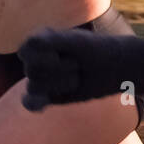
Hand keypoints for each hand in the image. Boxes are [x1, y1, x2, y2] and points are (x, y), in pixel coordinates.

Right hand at [18, 28, 143, 111]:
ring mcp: (43, 77)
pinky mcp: (49, 95)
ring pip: (34, 86)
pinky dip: (34, 103)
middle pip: (31, 71)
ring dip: (60, 84)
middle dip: (58, 70)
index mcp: (43, 39)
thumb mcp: (79, 43)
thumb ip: (53, 40)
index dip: (43, 57)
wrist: (118, 68)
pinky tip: (44, 103)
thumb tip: (30, 42)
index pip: (25, 51)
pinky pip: (29, 102)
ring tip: (77, 78)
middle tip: (78, 65)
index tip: (65, 54)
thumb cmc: (99, 50)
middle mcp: (40, 57)